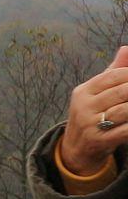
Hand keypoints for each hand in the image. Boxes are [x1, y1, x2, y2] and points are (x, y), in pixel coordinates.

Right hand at [58, 45, 127, 175]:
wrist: (75, 149)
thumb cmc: (92, 115)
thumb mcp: (96, 93)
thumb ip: (112, 72)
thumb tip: (126, 48)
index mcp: (83, 91)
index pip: (113, 76)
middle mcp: (84, 107)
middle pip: (122, 91)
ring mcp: (90, 125)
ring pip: (125, 110)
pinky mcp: (99, 141)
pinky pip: (125, 130)